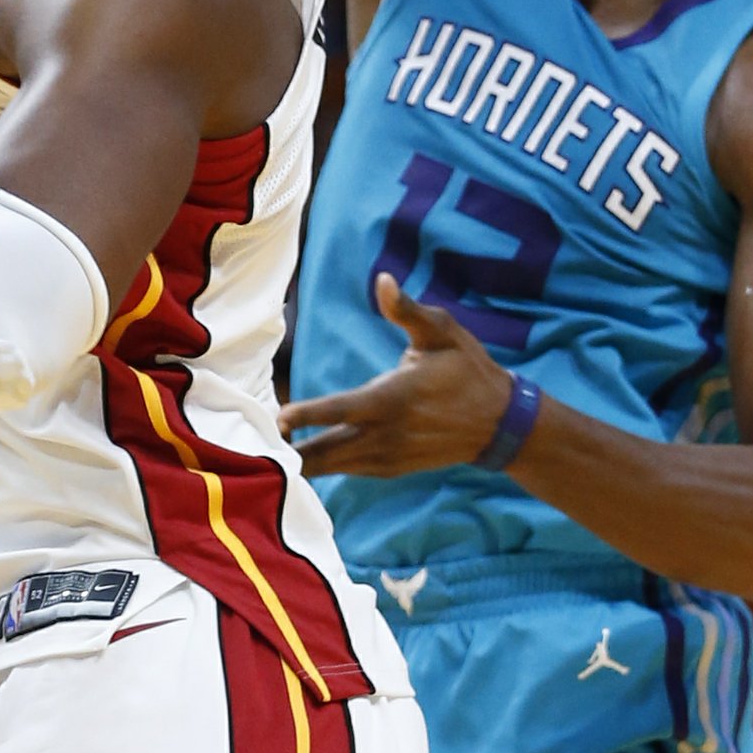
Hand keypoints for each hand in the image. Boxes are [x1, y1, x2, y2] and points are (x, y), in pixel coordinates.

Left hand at [280, 273, 516, 477]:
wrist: (498, 424)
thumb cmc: (466, 369)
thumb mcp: (443, 332)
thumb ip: (408, 310)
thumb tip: (383, 281)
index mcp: (393, 398)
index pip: (343, 409)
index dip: (309, 415)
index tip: (279, 417)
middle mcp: (386, 434)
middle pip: (329, 450)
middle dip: (292, 450)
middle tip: (254, 444)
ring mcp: (388, 456)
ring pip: (335, 466)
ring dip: (302, 462)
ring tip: (264, 455)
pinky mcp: (391, 468)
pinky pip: (348, 471)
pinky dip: (323, 468)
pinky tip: (297, 462)